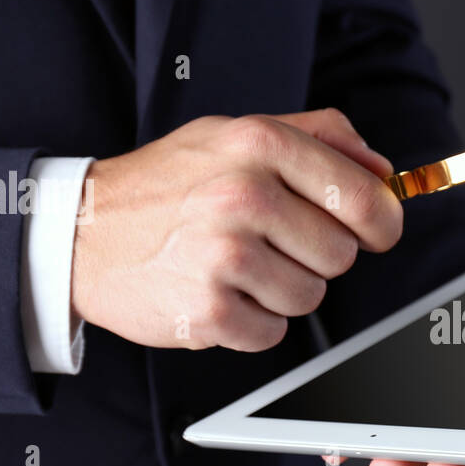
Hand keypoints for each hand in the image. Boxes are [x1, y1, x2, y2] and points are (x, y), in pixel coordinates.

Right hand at [72, 110, 400, 350]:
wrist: (81, 232)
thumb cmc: (167, 184)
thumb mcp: (235, 133)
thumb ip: (317, 136)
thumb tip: (383, 169)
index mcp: (259, 144)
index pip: (364, 198)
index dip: (380, 223)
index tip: (374, 231)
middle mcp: (243, 196)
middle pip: (340, 255)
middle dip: (314, 256)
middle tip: (270, 243)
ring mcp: (224, 256)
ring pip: (310, 297)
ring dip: (281, 290)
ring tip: (236, 266)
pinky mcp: (208, 311)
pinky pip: (272, 333)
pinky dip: (252, 323)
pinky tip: (219, 292)